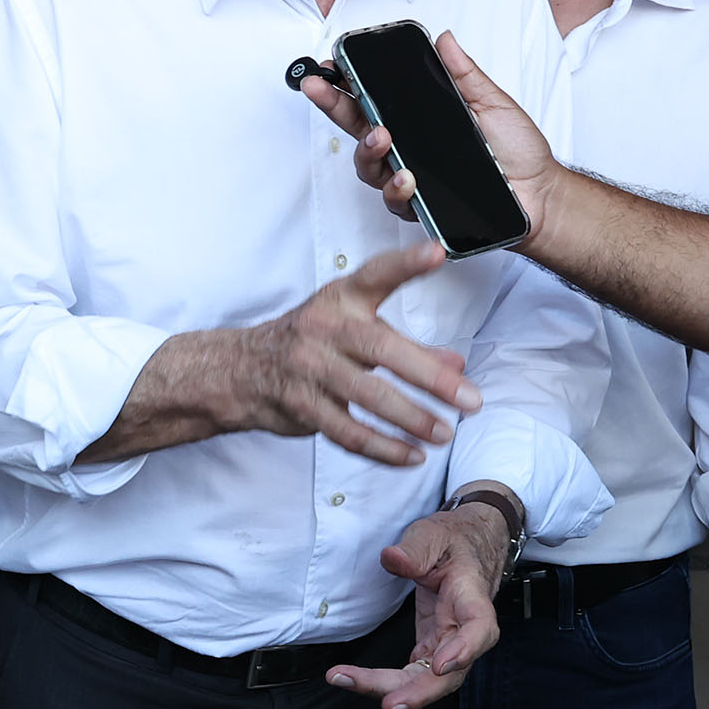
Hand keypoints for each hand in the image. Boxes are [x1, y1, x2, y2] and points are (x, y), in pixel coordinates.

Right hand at [222, 243, 480, 465]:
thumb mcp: (351, 326)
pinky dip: (384, 448)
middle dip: (431, 377)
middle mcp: (324, 328)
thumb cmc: (308, 341)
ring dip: (412, 419)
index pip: (376, 276)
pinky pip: (349, 432)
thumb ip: (406, 345)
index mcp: (340, 299)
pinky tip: (411, 456)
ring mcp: (310, 368)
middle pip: (383, 349)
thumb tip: (456, 365)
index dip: (406, 264)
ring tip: (444, 433)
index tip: (437, 253)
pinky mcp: (302, 406)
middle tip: (469, 400)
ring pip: (369, 396)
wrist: (238, 370)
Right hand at [298, 32, 564, 245]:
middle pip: (357, 127)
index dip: (347, 84)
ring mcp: (411, 177)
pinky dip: (397, 188)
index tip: (330, 67)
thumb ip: (465, 75)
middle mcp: (409, 148)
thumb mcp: (493, 103)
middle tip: (320, 88)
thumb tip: (444, 40)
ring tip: (381, 138)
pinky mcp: (422, 206)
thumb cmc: (520, 153)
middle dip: (332, 105)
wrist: (542, 195)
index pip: (373, 100)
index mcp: (420, 119)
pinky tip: (407, 178)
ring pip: (369, 166)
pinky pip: (395, 199)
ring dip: (367, 150)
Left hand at [327, 498, 514, 708]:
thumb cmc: (453, 540)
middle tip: (387, 704)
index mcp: (472, 596)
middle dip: (419, 692)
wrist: (467, 544)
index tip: (440, 666)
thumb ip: (414, 549)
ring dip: (391, 689)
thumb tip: (392, 559)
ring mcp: (448, 642)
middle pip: (450, 673)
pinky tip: (354, 679)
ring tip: (346, 680)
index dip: (464, 651)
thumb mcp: (433, 533)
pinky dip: (385, 680)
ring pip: (428, 680)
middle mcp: (464, 628)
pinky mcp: (432, 646)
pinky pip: (413, 673)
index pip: (479, 629)